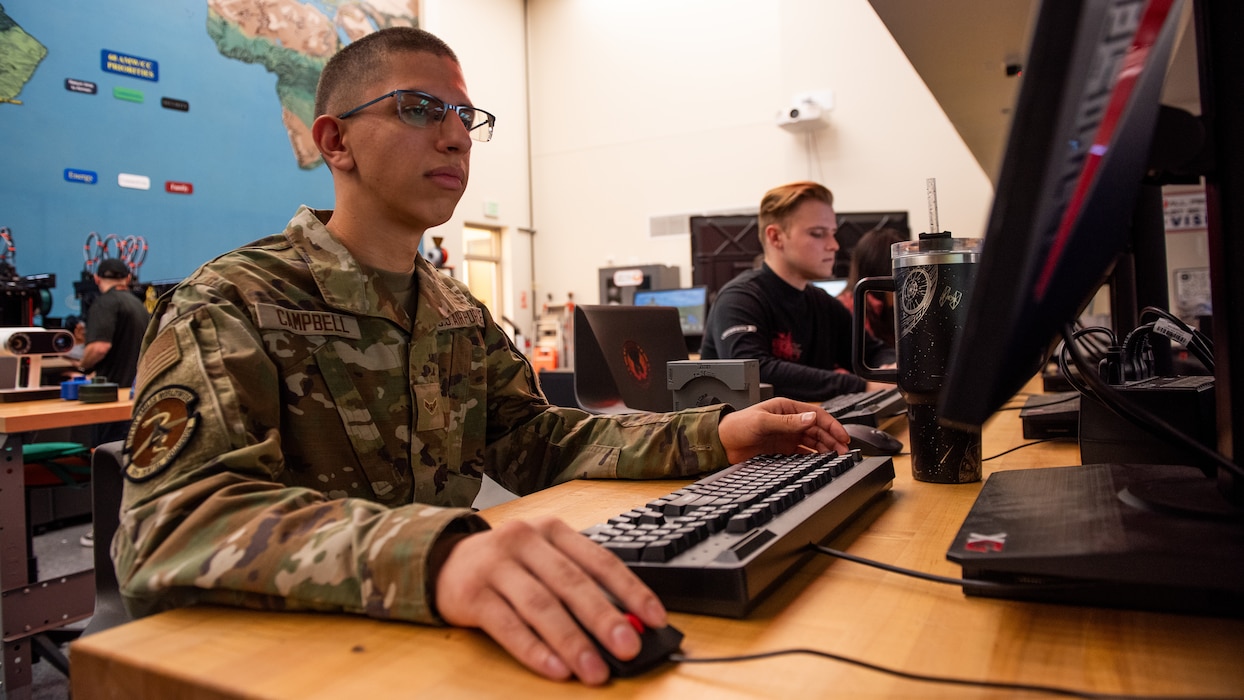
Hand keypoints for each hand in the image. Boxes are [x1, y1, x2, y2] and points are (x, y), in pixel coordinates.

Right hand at [435, 516, 665, 684]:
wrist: (444, 561)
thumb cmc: (508, 564)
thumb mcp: (543, 560)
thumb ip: (579, 584)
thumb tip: (624, 626)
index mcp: (552, 530)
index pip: (600, 560)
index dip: (631, 591)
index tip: (656, 619)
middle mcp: (525, 541)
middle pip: (572, 583)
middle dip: (604, 618)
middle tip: (629, 647)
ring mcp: (496, 566)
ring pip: (541, 606)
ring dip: (572, 641)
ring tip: (595, 670)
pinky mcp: (471, 594)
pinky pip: (506, 626)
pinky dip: (533, 650)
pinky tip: (554, 669)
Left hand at [718, 397, 850, 462]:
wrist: (721, 443)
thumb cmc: (737, 426)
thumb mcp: (763, 422)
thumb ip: (787, 422)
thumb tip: (810, 418)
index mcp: (787, 408)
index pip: (816, 415)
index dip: (832, 425)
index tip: (843, 437)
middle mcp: (789, 421)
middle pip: (817, 429)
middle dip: (832, 439)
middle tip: (844, 452)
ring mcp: (787, 435)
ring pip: (812, 441)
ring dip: (825, 448)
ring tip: (836, 457)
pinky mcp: (782, 449)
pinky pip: (803, 452)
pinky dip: (813, 456)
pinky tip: (820, 461)